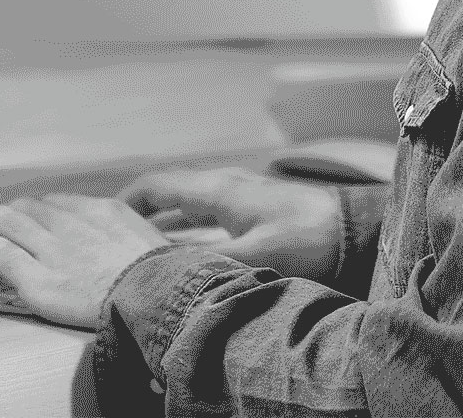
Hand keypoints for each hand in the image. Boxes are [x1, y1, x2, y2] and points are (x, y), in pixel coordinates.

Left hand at [0, 194, 170, 328]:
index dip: (35, 219)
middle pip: (23, 206)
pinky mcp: (37, 277)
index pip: (55, 203)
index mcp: (103, 211)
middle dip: (2, 223)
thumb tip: (130, 251)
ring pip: (0, 221)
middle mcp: (73, 221)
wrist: (162, 298)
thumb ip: (132, 238)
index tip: (30, 236)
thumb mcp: (153, 242)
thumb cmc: (166, 280)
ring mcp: (53, 247)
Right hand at [119, 167, 342, 282]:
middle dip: (143, 214)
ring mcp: (246, 198)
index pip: (159, 186)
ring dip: (168, 224)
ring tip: (146, 247)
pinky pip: (213, 218)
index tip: (103, 218)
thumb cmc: (310, 240)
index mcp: (220, 191)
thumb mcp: (255, 258)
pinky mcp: (262, 212)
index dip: (128, 201)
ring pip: (193, 207)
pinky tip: (193, 253)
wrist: (360, 231)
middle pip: (173, 194)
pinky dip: (193, 232)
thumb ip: (209, 267)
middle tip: (118, 236)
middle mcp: (228, 187)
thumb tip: (168, 277)